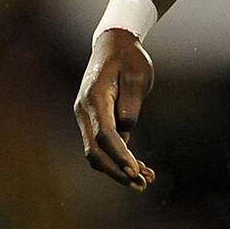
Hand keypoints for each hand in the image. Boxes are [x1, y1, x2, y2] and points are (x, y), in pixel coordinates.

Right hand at [73, 29, 155, 189]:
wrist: (113, 45)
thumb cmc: (129, 58)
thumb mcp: (138, 74)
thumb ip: (132, 102)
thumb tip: (126, 130)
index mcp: (95, 97)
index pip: (104, 134)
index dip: (119, 154)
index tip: (135, 170)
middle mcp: (84, 111)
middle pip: (95, 151)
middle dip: (117, 171)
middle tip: (143, 184)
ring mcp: (86, 117)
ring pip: (96, 153)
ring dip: (118, 169)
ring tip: (145, 181)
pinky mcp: (94, 122)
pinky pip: (103, 146)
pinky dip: (118, 159)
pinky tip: (139, 169)